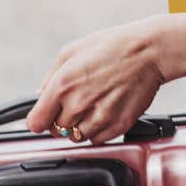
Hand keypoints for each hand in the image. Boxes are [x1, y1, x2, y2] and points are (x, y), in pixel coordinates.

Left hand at [26, 17, 166, 145]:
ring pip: (77, 138)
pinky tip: (105, 113)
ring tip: (93, 108)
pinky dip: (98, 131)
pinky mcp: (118, 125)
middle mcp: (78, 104)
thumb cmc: (114, 46)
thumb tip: (40, 95)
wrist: (149, 51)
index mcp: (62, 85)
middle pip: (57, 131)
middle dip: (63, 119)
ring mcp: (99, 117)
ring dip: (80, 127)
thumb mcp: (73, 50)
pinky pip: (98, 140)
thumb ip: (50, 76)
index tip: (46, 116)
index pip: (36, 123)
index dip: (40, 119)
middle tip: (78, 104)